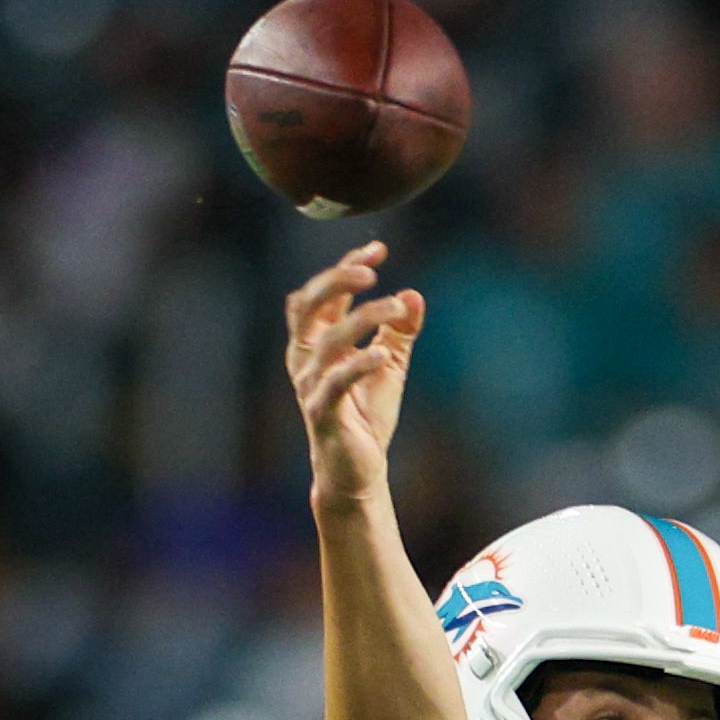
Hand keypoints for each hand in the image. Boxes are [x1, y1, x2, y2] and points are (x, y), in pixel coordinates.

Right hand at [288, 241, 422, 503]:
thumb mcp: (389, 365)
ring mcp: (309, 384)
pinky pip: (334, 383)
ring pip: (326, 340)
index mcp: (317, 341)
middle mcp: (306, 357)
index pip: (324, 293)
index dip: (347, 267)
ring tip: (395, 308)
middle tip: (371, 272)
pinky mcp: (320, 412)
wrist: (356, 470)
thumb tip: (414, 295)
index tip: (378, 250)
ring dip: (362, 319)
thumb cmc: (366, 415)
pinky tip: (380, 354)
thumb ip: (400, 332)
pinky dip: (356, 364)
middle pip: (308, 305)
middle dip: (337, 281)